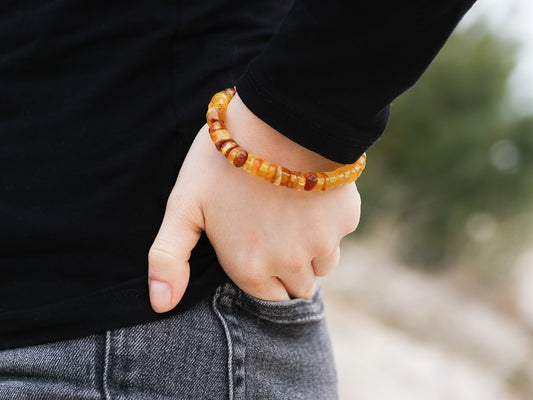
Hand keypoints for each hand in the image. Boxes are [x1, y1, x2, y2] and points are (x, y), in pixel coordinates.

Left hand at [147, 93, 360, 311]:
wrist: (277, 119)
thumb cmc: (222, 161)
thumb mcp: (184, 205)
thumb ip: (168, 257)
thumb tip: (161, 305)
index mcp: (251, 268)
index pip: (269, 298)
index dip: (263, 275)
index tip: (256, 250)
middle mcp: (291, 266)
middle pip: (298, 287)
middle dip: (288, 269)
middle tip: (273, 230)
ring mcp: (323, 243)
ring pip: (322, 265)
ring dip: (310, 250)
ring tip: (291, 213)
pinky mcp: (346, 219)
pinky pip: (339, 234)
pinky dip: (328, 222)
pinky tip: (310, 195)